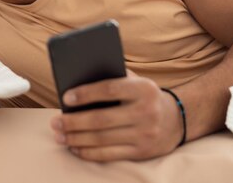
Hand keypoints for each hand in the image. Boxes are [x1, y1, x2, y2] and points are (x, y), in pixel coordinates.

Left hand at [50, 70, 183, 161]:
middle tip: (55, 122)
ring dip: (76, 138)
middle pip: (101, 119)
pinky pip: (108, 155)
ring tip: (59, 135)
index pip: (109, 89)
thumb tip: (78, 81)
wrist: (177, 119)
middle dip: (73, 122)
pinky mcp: (141, 152)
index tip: (66, 97)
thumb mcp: (136, 81)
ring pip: (101, 139)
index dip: (85, 94)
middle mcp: (146, 112)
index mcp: (143, 89)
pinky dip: (88, 152)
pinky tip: (75, 147)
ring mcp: (144, 134)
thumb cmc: (145, 96)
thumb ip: (113, 78)